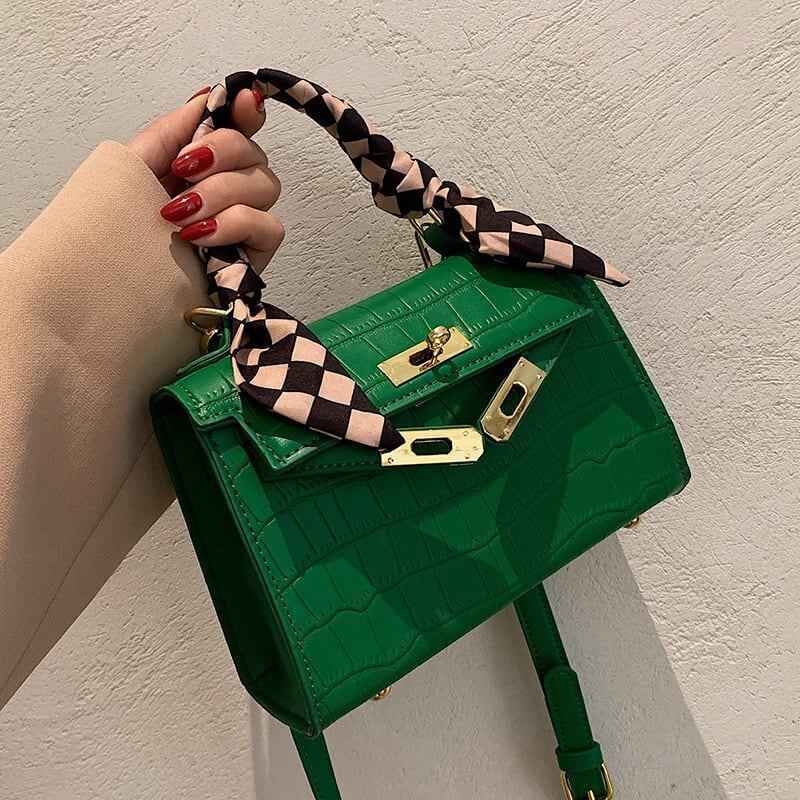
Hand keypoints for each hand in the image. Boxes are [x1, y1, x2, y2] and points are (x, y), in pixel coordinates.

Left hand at [128, 86, 283, 269]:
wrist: (119, 286)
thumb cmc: (123, 233)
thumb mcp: (135, 167)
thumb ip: (173, 130)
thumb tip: (208, 98)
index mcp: (203, 162)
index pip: (242, 126)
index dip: (249, 111)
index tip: (242, 103)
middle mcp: (230, 187)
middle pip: (254, 150)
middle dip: (218, 153)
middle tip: (181, 172)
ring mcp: (247, 219)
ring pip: (265, 184)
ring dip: (219, 193)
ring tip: (179, 214)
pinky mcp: (256, 253)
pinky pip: (268, 225)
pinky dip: (233, 223)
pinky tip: (199, 236)